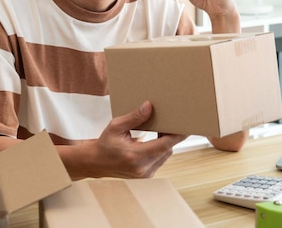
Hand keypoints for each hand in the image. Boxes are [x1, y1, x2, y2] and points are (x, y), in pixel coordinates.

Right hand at [60, 101, 186, 178]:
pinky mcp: (147, 175)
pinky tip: (154, 139)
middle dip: (170, 135)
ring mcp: (146, 174)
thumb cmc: (105, 143)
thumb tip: (149, 106)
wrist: (96, 163)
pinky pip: (160, 159)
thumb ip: (134, 117)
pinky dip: (159, 149)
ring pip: (165, 154)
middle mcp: (143, 168)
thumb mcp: (116, 126)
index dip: (177, 135)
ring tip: (160, 128)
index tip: (186, 125)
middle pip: (167, 149)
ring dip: (165, 142)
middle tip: (170, 120)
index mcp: (135, 156)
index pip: (165, 145)